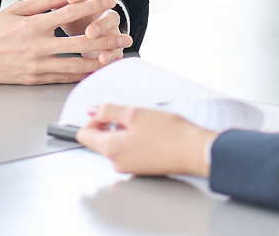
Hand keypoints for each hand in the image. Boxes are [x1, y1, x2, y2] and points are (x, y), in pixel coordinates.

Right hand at [0, 0, 132, 84]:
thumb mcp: (15, 9)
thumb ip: (42, 2)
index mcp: (33, 24)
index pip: (70, 12)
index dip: (93, 5)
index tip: (109, 2)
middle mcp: (37, 46)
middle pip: (80, 41)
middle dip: (106, 38)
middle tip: (126, 35)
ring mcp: (37, 65)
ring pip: (75, 64)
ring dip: (99, 60)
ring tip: (117, 56)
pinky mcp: (34, 79)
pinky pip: (63, 77)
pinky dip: (81, 75)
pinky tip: (95, 72)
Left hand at [36, 0, 125, 64]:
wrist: (89, 34)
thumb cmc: (73, 18)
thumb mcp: (63, 8)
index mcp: (93, 0)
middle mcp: (106, 14)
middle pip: (108, 15)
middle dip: (99, 24)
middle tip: (89, 32)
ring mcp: (112, 31)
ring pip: (114, 34)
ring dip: (108, 41)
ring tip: (100, 54)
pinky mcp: (114, 47)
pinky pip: (116, 52)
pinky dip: (111, 56)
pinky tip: (104, 61)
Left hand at [77, 104, 216, 176]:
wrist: (195, 151)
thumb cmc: (170, 134)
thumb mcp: (135, 113)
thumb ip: (108, 111)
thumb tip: (92, 111)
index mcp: (111, 149)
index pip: (83, 135)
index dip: (93, 119)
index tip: (107, 112)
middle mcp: (117, 162)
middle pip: (100, 140)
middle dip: (111, 125)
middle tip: (132, 116)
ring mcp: (129, 167)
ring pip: (116, 144)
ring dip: (125, 131)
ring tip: (145, 125)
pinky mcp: (142, 168)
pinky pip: (129, 151)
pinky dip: (135, 140)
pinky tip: (152, 134)